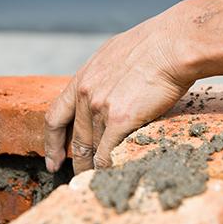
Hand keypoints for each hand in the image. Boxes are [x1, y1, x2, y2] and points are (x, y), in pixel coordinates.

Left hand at [44, 5, 193, 173]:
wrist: (171, 46)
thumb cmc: (152, 46)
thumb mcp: (115, 54)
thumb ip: (104, 74)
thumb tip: (109, 84)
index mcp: (83, 78)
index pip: (55, 116)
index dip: (51, 142)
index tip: (53, 160)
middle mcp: (86, 95)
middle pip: (76, 139)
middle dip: (77, 161)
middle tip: (80, 175)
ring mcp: (101, 108)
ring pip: (93, 149)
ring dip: (96, 166)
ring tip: (100, 178)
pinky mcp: (120, 120)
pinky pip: (108, 153)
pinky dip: (108, 167)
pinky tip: (112, 174)